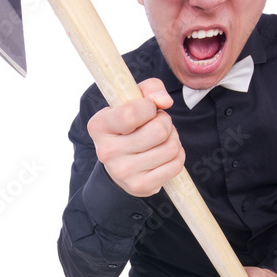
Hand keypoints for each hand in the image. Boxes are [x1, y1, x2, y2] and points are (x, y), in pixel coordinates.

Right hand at [87, 78, 184, 197]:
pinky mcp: (140, 186)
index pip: (132, 113)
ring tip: (161, 139)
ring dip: (173, 139)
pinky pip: (175, 165)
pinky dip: (177, 156)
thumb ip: (150, 89)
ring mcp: (123, 172)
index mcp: (99, 126)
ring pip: (170, 148)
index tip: (148, 108)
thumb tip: (165, 101)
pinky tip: (164, 154)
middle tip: (158, 125)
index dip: (150, 106)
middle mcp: (106, 151)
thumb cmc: (130, 125)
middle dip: (165, 123)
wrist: (120, 164)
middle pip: (159, 131)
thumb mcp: (133, 100)